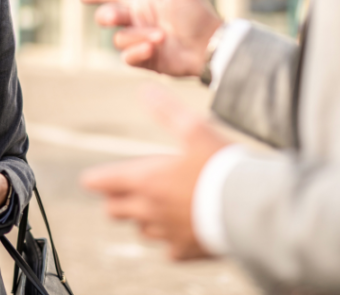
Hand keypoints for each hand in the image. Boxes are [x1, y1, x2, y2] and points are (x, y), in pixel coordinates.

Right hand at [80, 0, 220, 76]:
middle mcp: (140, 19)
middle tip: (112, 17)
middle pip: (110, 16)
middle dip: (109, 16)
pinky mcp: (145, 60)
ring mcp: (141, 40)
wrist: (210, 46)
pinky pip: (127, 57)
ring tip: (161, 36)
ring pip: (119, 38)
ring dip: (138, 36)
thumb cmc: (196, 13)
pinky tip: (152, 49)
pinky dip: (137, 52)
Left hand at [80, 86, 231, 259]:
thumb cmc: (220, 167)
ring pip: (140, 230)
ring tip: (155, 205)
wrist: (249, 210)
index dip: (96, 179)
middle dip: (115, 200)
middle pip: (114, 211)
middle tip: (122, 190)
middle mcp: (149, 210)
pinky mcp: (185, 251)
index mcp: (145, 181)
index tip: (91, 179)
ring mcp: (166, 233)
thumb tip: (145, 90)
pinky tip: (180, 228)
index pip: (103, 183)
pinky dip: (170, 238)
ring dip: (142, 218)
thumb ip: (168, 111)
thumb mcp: (195, 130)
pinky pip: (168, 248)